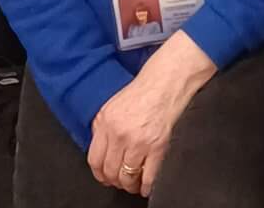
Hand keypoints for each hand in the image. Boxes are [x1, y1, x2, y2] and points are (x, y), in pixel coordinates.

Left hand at [87, 33, 214, 195]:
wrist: (169, 78)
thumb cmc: (145, 87)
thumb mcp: (114, 103)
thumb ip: (104, 126)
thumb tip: (101, 147)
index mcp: (106, 121)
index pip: (94, 159)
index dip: (99, 173)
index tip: (104, 176)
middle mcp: (119, 133)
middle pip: (110, 171)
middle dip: (115, 180)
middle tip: (120, 180)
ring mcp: (138, 141)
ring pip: (127, 178)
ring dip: (130, 185)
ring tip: (133, 183)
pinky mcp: (157, 146)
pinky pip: (148, 177)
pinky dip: (147, 186)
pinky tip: (146, 185)